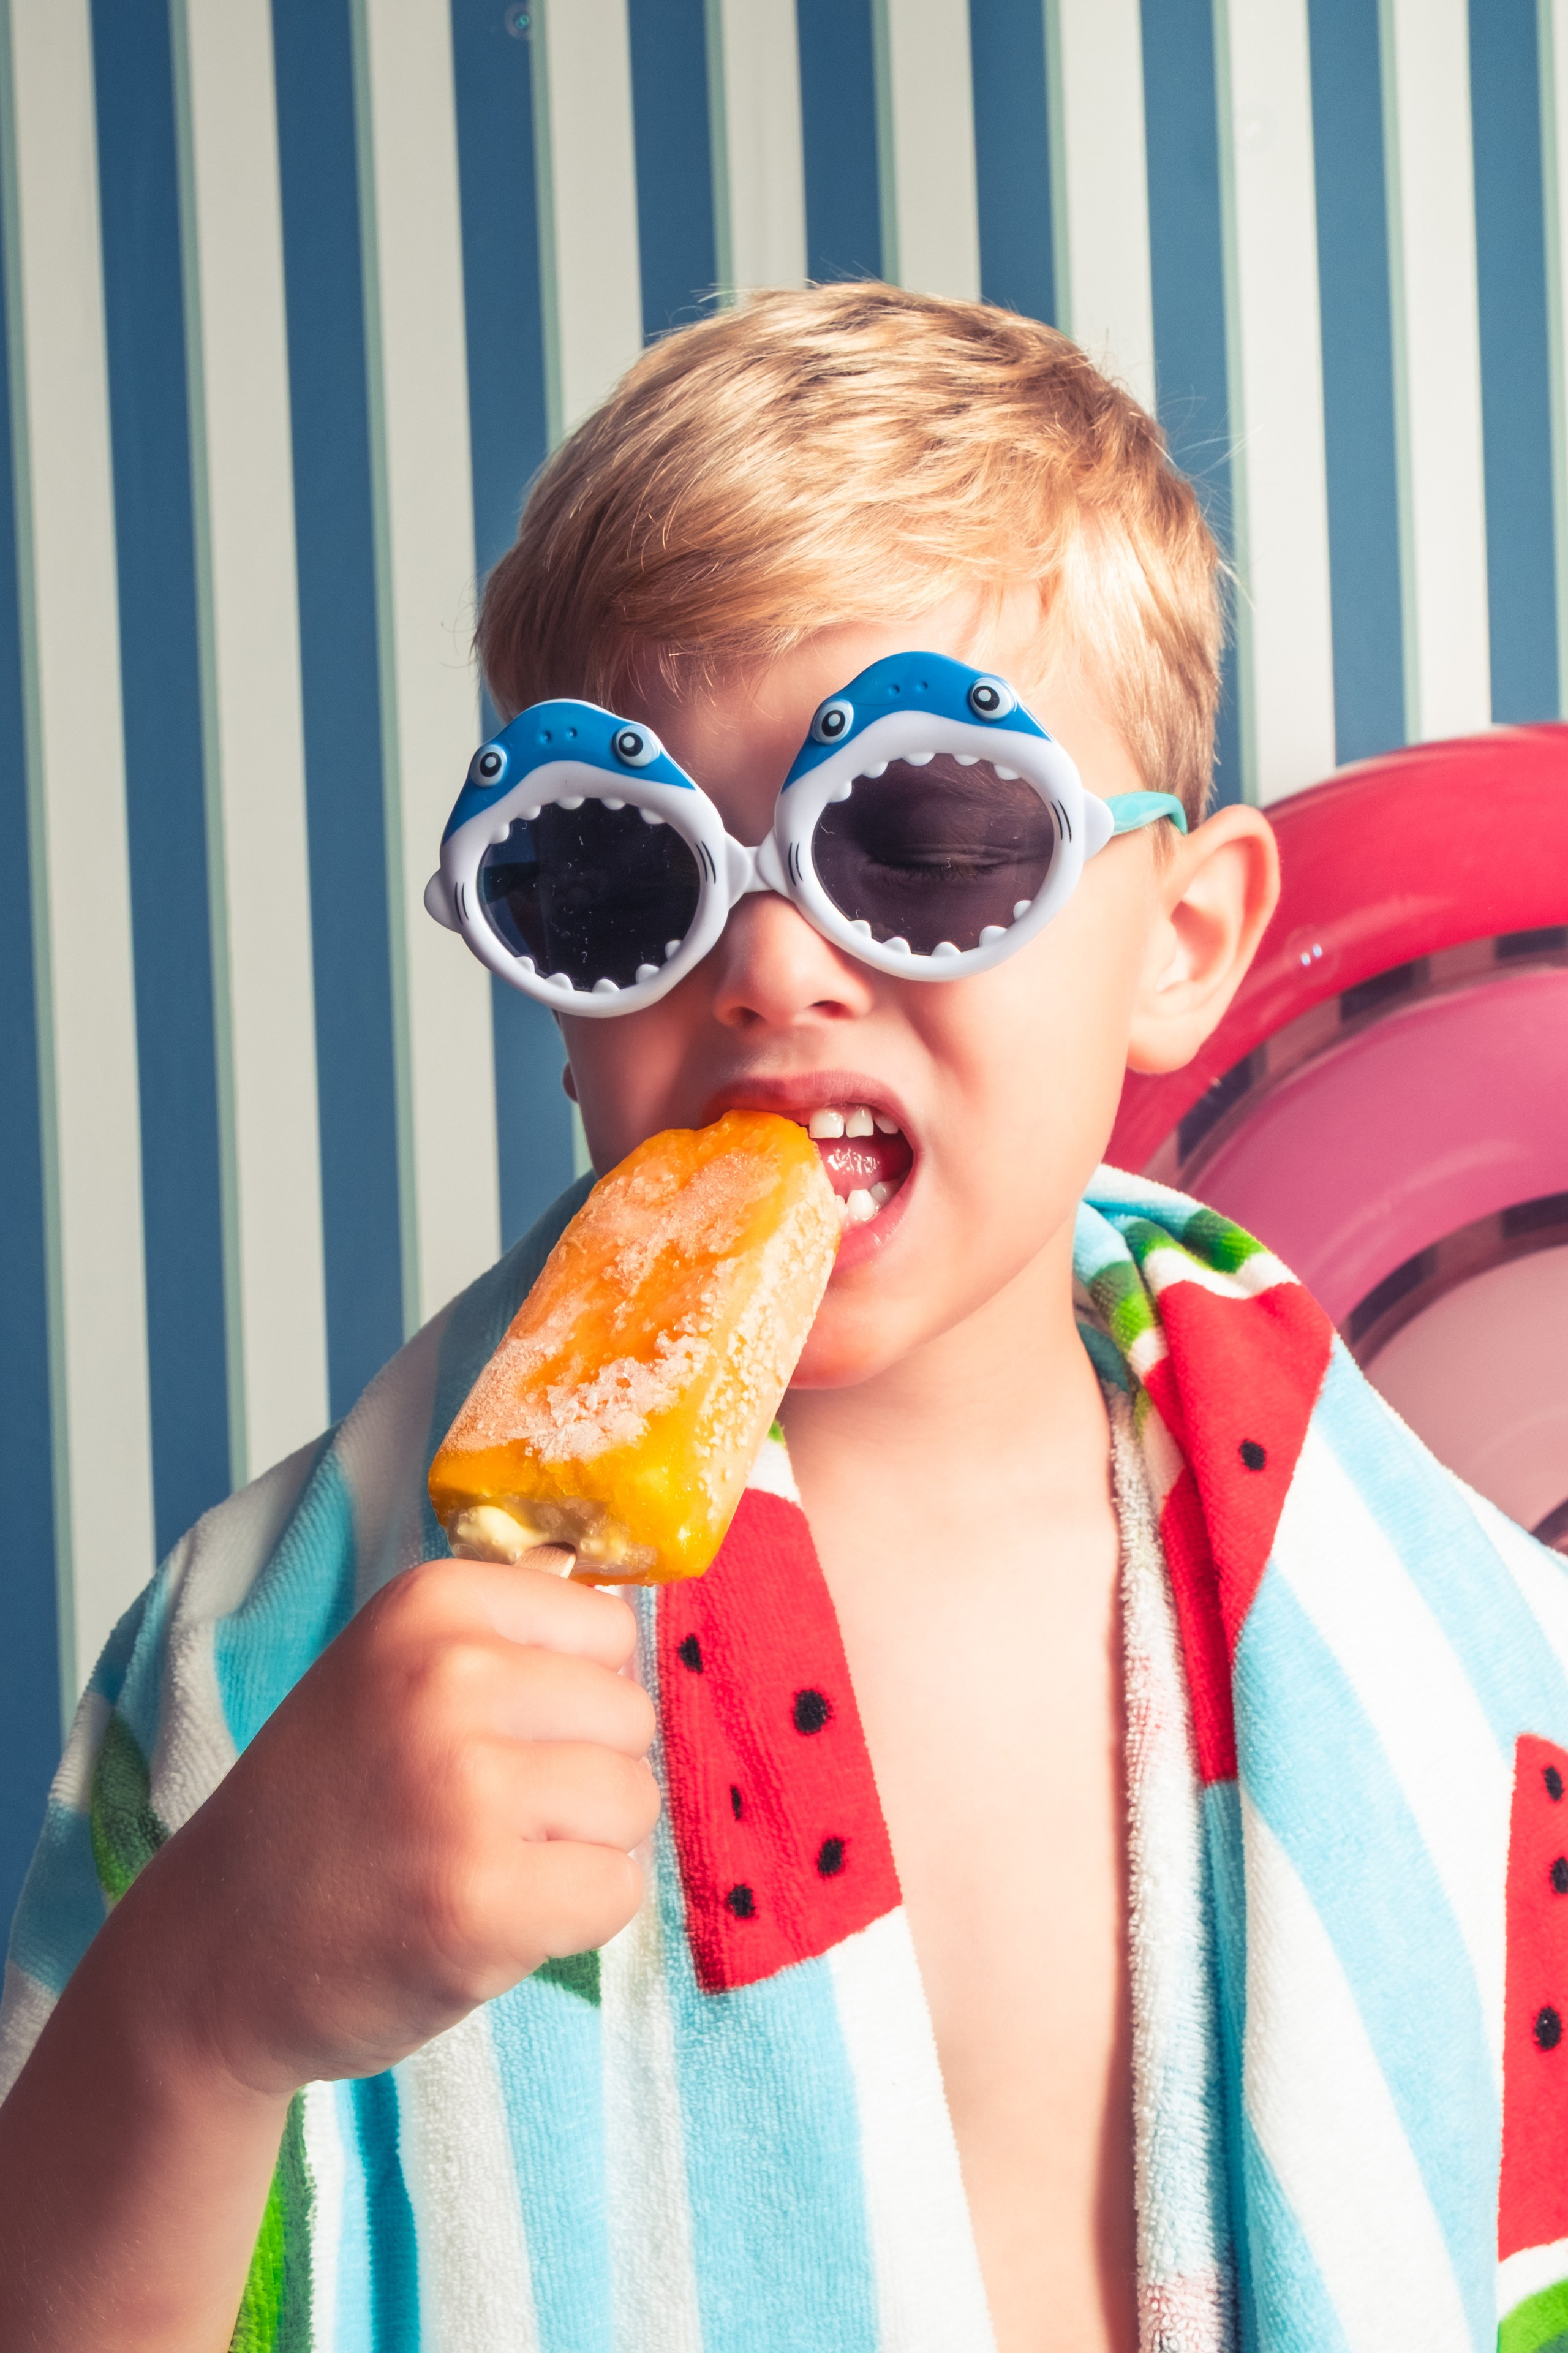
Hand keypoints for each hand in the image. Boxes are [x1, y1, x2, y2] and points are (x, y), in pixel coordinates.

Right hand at [122, 1557, 657, 2096]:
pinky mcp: (484, 1902)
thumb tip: (630, 1623)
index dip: (577, 1694)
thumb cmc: (330, 1805)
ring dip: (583, 1847)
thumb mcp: (391, 1671)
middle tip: (487, 1815)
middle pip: (629, 1716)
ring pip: (634, 1803)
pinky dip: (576, 1917)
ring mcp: (465, 1791)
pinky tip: (495, 1918)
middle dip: (584, 1774)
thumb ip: (503, 1639)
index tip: (502, 1735)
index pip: (607, 1628)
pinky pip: (618, 1890)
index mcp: (428, 1607)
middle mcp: (447, 1679)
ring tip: (488, 1861)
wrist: (218, 1949)